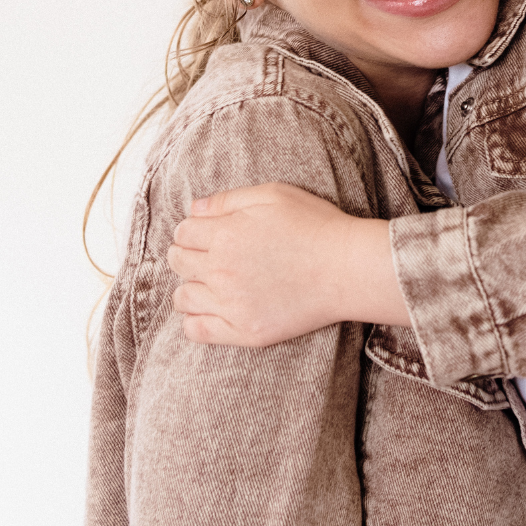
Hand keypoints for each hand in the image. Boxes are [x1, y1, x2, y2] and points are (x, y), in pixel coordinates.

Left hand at [167, 183, 409, 346]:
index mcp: (225, 234)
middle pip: (178, 262)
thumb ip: (229, 199)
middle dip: (188, 254)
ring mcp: (230, 304)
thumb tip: (194, 209)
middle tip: (211, 255)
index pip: (183, 232)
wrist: (348, 268)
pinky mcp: (244, 330)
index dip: (194, 229)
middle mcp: (220, 270)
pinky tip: (213, 309)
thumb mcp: (274, 195)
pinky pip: (196, 331)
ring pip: (182, 297)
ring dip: (191, 286)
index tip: (210, 232)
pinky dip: (195, 320)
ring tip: (213, 283)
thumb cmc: (316, 226)